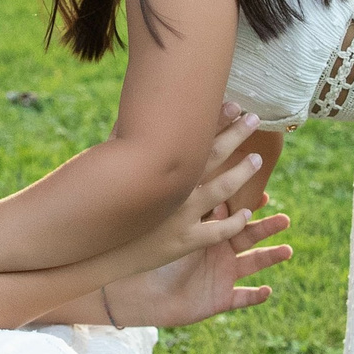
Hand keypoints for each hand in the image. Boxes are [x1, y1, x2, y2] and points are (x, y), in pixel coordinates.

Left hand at [106, 204, 294, 327]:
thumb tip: (196, 186)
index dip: (249, 207)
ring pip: (252, 264)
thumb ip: (190, 215)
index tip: (265, 195)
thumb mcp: (174, 234)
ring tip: (287, 250)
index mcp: (209, 235)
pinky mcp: (221, 299)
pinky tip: (267, 290)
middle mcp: (221, 253)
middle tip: (285, 219)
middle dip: (267, 228)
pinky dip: (255, 295)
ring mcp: (224, 276)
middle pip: (248, 237)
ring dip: (270, 257)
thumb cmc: (152, 261)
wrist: (143, 295)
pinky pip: (243, 298)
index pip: (233, 217)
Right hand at [108, 113, 269, 276]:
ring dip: (241, 172)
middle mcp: (174, 190)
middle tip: (253, 118)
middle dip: (235, 135)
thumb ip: (118, 141)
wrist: (96, 249)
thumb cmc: (101, 203)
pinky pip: (216, 232)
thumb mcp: (106, 167)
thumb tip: (125, 115)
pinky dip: (233, 222)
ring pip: (221, 190)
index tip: (234, 104)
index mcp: (159, 169)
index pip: (194, 138)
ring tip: (257, 159)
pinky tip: (245, 213)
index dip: (215, 120)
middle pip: (212, 157)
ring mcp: (181, 216)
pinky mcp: (183, 242)